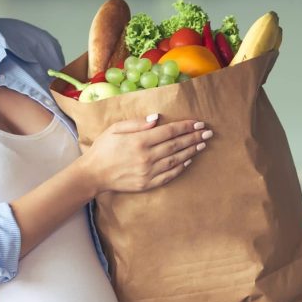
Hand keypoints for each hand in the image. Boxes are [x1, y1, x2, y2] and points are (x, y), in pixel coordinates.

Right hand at [78, 113, 210, 193]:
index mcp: (140, 141)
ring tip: (202, 144)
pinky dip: (180, 167)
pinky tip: (188, 160)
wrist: (93, 174)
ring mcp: (148, 172)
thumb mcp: (115, 129)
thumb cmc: (103, 148)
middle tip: (208, 132)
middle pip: (176, 145)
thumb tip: (157, 118)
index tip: (198, 122)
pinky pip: (169, 175)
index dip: (185, 126)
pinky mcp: (148, 183)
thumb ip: (137, 123)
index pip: (169, 132)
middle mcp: (147, 157)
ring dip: (191, 151)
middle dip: (194, 137)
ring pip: (176, 159)